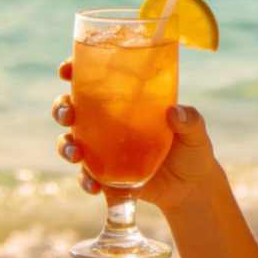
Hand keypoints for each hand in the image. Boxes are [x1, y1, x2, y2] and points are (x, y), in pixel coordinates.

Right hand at [52, 60, 220, 215]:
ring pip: (71, 140)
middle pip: (73, 107)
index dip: (76, 70)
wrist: (191, 188)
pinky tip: (94, 186)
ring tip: (75, 154)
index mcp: (127, 101)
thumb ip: (190, 120)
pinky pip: (85, 175)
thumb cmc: (192, 149)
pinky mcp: (105, 174)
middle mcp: (109, 121)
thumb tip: (174, 112)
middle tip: (68, 115)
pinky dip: (84, 179)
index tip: (66, 70)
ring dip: (65, 146)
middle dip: (61, 108)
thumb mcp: (195, 131)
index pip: (95, 78)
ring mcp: (104, 148)